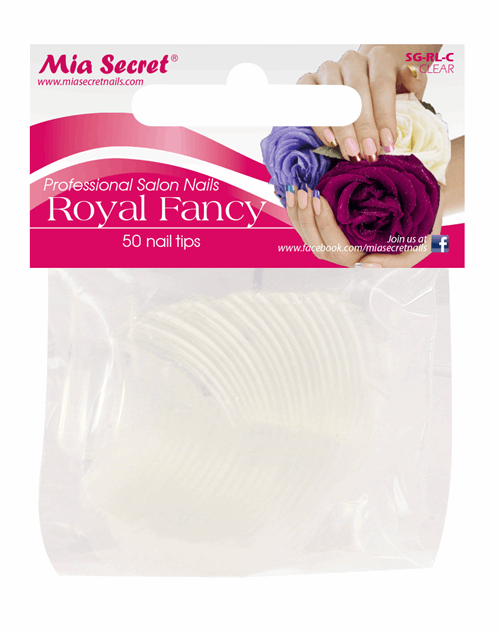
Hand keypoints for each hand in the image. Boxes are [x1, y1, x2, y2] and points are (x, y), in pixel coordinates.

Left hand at [286, 185, 443, 268]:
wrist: (425, 207)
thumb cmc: (424, 227)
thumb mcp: (421, 247)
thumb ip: (395, 262)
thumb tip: (365, 265)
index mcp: (363, 260)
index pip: (335, 249)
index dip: (324, 225)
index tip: (321, 198)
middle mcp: (346, 254)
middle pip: (316, 244)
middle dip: (306, 218)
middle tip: (304, 190)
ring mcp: (337, 241)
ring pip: (308, 236)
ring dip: (297, 214)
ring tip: (294, 190)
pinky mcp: (331, 228)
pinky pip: (309, 225)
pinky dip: (297, 211)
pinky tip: (292, 195)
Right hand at [298, 46, 429, 162]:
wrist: (365, 91)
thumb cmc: (386, 97)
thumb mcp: (408, 91)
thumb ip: (414, 83)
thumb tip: (411, 74)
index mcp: (379, 58)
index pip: (381, 84)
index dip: (384, 115)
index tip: (388, 142)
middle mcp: (352, 60)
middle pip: (355, 92)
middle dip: (363, 127)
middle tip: (368, 153)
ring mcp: (328, 69)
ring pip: (332, 96)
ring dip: (342, 128)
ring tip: (351, 152)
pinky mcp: (308, 81)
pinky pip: (308, 97)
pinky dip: (318, 120)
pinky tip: (330, 140)